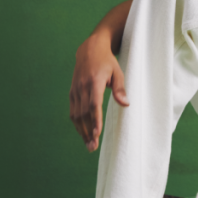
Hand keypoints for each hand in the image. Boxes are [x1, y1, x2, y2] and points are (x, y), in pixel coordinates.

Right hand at [69, 33, 128, 151]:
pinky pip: (73, 111)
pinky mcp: (72, 93)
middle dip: (88, 132)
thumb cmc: (107, 62)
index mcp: (94, 82)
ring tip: (88, 145)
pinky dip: (77, 124)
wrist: (89, 50)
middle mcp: (82, 87)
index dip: (95, 120)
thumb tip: (126, 104)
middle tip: (93, 147)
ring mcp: (75, 90)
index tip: (97, 134)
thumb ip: (120, 89)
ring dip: (81, 131)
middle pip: (83, 114)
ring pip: (76, 115)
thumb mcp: (117, 72)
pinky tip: (83, 134)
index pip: (94, 105)